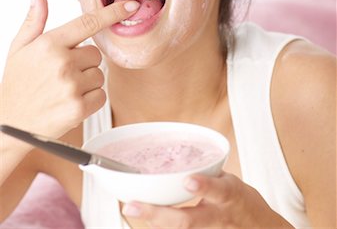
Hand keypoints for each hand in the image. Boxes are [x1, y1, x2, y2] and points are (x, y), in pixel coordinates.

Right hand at [1, 0, 139, 137]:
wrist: (8, 125)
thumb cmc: (17, 84)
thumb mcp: (19, 48)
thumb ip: (34, 20)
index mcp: (49, 44)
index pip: (88, 22)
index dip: (113, 13)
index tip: (131, 5)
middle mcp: (62, 62)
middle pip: (96, 54)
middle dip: (84, 62)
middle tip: (63, 73)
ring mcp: (71, 86)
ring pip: (99, 75)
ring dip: (87, 82)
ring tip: (63, 89)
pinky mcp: (78, 108)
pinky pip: (101, 95)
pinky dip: (90, 100)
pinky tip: (70, 102)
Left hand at [122, 172, 293, 227]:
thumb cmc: (241, 201)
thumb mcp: (230, 181)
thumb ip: (206, 175)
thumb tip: (179, 159)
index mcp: (229, 196)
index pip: (219, 190)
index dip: (204, 186)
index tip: (188, 180)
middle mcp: (218, 218)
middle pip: (188, 221)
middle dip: (158, 215)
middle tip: (131, 206)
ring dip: (155, 222)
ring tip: (132, 209)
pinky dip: (160, 227)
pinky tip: (146, 219)